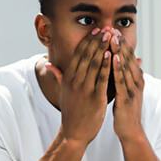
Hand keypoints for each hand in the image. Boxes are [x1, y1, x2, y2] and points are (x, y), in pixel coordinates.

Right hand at [45, 29, 111, 145]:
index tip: (95, 30)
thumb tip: (48, 63)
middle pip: (87, 56)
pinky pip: (102, 79)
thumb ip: (58, 76)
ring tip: (110, 36)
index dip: (87, 41)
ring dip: (103, 48)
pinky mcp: (95, 98)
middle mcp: (75, 81)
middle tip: (105, 28)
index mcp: (69, 78)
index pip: (78, 55)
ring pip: (95, 64)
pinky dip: (107, 66)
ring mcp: (85, 89)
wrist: (74, 132)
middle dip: (97, 40)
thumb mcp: (62, 92)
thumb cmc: (71, 111)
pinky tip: (112, 55)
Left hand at [110, 34, 143, 141]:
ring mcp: (132, 90)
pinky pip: (121, 81)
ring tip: (112, 38)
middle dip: (120, 43)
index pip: (129, 58)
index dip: (121, 44)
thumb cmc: (127, 110)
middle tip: (112, 29)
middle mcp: (136, 82)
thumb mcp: (129, 90)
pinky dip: (118, 68)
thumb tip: (134, 61)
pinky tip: (114, 58)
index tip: (113, 30)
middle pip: (128, 59)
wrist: (131, 131)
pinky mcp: (127, 98)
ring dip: (119, 51)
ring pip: (125, 67)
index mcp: (136, 79)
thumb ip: (130, 76)